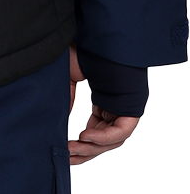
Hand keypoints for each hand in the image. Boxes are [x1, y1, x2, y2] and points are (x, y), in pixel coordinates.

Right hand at [68, 48, 139, 164]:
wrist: (95, 37)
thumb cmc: (84, 50)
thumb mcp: (70, 79)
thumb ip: (67, 101)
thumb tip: (59, 123)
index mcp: (105, 101)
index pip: (98, 132)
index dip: (82, 145)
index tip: (65, 151)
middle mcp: (117, 106)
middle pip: (106, 141)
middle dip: (85, 152)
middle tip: (67, 156)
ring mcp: (126, 107)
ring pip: (114, 140)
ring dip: (92, 148)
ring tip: (73, 148)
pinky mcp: (133, 106)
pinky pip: (122, 131)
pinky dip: (103, 138)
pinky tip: (85, 136)